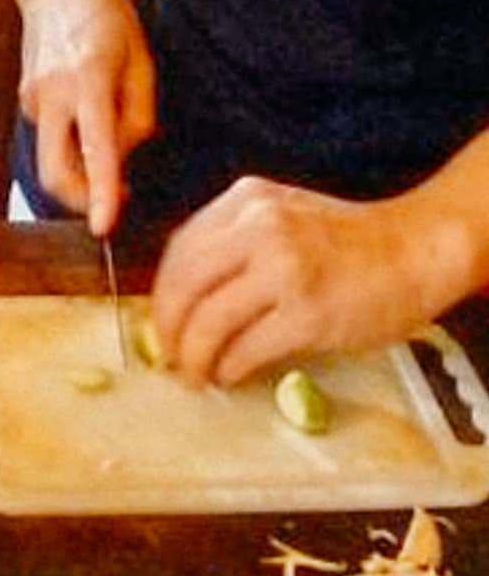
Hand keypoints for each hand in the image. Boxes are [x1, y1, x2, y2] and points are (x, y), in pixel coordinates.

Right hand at [17, 0, 155, 233]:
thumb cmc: (107, 16)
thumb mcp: (140, 60)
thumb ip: (137, 115)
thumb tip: (121, 159)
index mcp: (89, 81)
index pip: (96, 149)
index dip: (99, 194)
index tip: (103, 227)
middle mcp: (53, 94)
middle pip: (55, 172)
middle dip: (81, 199)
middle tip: (113, 199)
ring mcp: (33, 98)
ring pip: (55, 156)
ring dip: (81, 163)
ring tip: (108, 120)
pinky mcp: (26, 99)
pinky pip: (53, 135)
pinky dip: (73, 139)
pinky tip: (87, 106)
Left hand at [150, 175, 437, 385]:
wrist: (413, 252)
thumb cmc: (349, 242)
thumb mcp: (283, 216)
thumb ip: (236, 242)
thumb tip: (186, 297)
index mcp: (247, 200)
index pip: (179, 249)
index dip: (162, 295)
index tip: (163, 323)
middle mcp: (259, 227)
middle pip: (183, 286)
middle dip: (168, 330)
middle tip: (170, 358)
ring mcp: (284, 269)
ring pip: (209, 321)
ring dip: (194, 357)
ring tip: (198, 374)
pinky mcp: (308, 313)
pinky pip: (246, 348)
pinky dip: (229, 368)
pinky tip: (231, 375)